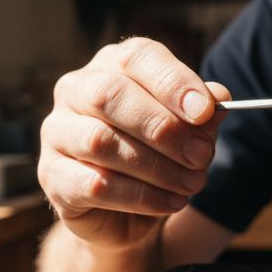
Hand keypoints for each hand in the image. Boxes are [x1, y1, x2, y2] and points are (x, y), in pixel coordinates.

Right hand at [38, 37, 229, 248]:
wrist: (129, 215)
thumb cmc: (160, 158)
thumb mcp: (189, 133)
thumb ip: (202, 114)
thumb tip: (218, 99)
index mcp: (112, 66)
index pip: (137, 57)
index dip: (173, 82)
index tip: (205, 111)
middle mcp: (76, 90)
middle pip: (110, 95)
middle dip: (163, 127)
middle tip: (201, 154)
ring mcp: (57, 133)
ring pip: (100, 142)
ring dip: (156, 167)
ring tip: (192, 183)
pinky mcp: (52, 176)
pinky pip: (94, 184)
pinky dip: (140, 196)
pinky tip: (170, 202)